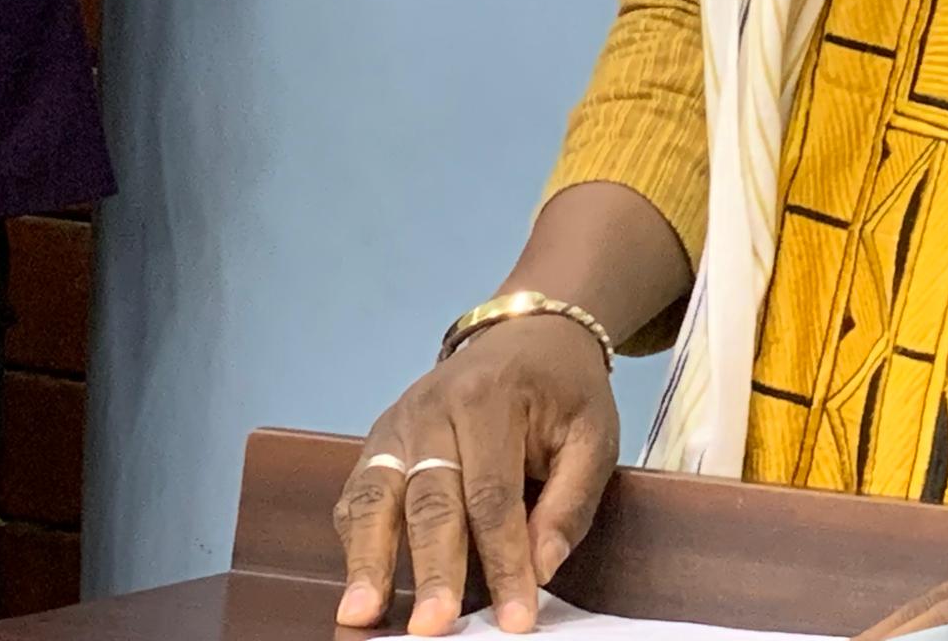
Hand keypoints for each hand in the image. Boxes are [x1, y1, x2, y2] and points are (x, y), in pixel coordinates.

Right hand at [332, 315, 619, 636]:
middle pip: (430, 500)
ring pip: (376, 498)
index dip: (504, 561)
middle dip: (432, 569)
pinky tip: (356, 583)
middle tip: (432, 626)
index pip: (494, 495)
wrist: (528, 335)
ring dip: (368, 561)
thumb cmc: (564, 390)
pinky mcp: (377, 440)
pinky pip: (358, 494)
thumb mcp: (593, 433)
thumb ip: (571, 500)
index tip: (514, 617)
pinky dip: (354, 541)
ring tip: (360, 614)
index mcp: (491, 398)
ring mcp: (397, 423)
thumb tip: (541, 567)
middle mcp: (433, 407)